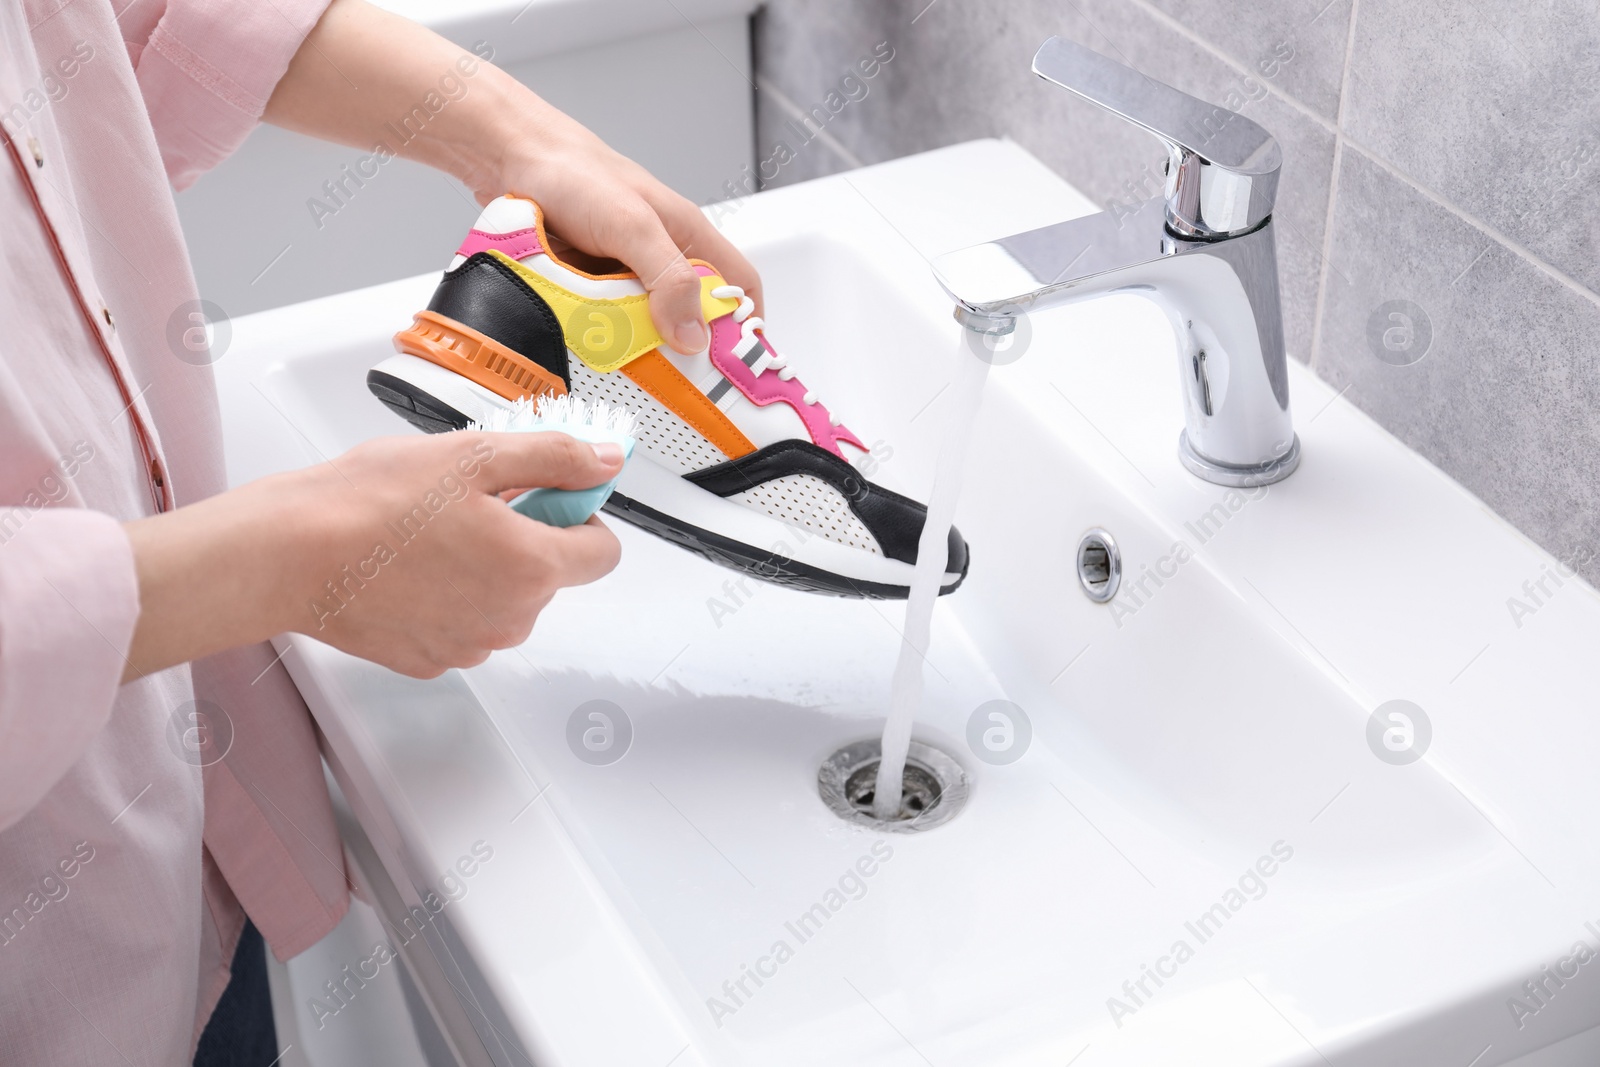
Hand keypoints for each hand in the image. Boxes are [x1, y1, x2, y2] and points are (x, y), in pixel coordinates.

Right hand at [122, 431, 622, 679]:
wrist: (291, 554)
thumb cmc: (370, 503)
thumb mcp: (474, 455)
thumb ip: (554, 458)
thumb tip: (605, 461)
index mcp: (533, 566)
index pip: (603, 552)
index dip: (578, 515)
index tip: (543, 494)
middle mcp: (511, 617)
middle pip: (550, 575)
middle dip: (523, 538)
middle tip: (468, 504)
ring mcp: (471, 646)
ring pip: (505, 602)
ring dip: (484, 569)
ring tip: (428, 534)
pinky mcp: (430, 661)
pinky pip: (462, 625)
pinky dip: (446, 598)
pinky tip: (408, 568)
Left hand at [484, 112, 763, 354]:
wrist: (508, 157)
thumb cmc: (574, 172)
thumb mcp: (632, 225)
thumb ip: (667, 276)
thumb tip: (694, 334)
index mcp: (686, 235)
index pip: (738, 284)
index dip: (747, 323)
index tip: (737, 363)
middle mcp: (660, 254)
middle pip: (690, 314)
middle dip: (684, 346)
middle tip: (675, 380)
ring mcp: (623, 271)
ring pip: (644, 322)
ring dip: (635, 343)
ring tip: (627, 364)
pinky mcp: (589, 281)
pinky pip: (604, 320)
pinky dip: (600, 334)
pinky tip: (590, 344)